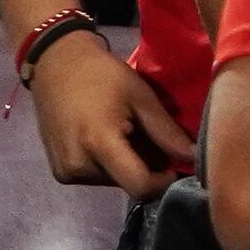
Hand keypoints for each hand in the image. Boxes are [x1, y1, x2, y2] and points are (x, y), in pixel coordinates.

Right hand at [25, 24, 191, 187]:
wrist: (56, 63)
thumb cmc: (102, 74)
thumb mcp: (140, 96)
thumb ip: (166, 131)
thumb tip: (193, 157)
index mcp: (98, 143)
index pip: (139, 186)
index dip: (162, 182)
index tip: (174, 166)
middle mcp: (78, 166)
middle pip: (126, 183)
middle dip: (144, 168)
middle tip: (147, 138)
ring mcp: (65, 171)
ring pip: (111, 181)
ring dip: (125, 166)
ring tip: (125, 133)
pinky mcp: (59, 172)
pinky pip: (94, 177)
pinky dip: (107, 164)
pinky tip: (106, 138)